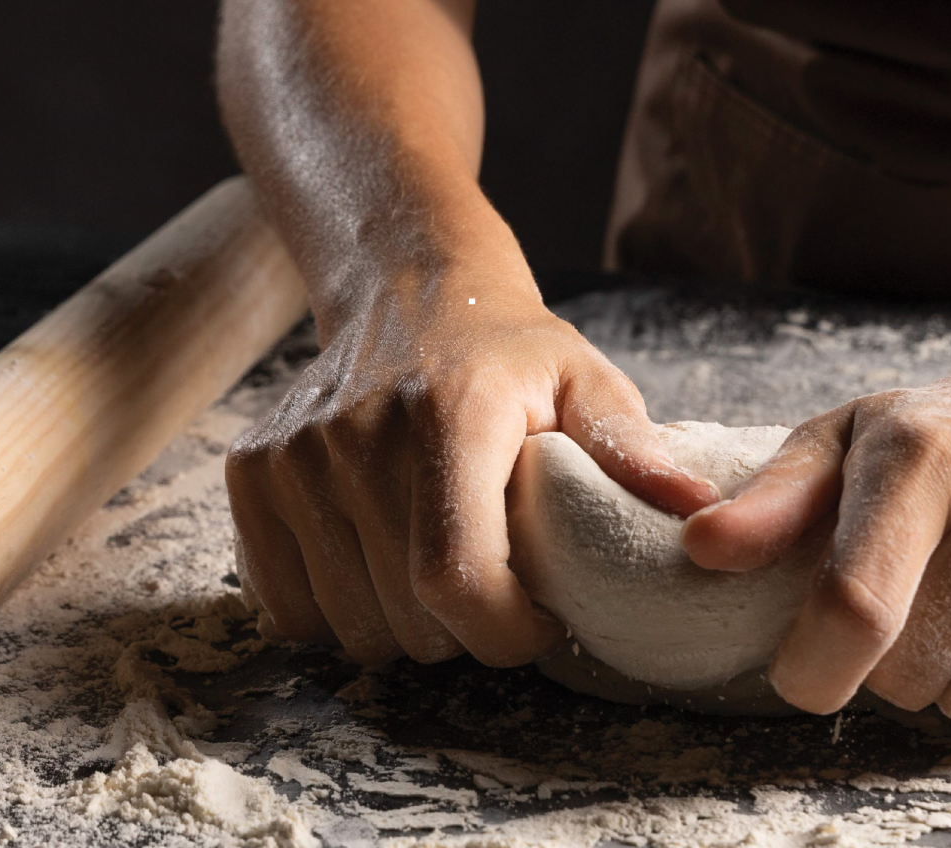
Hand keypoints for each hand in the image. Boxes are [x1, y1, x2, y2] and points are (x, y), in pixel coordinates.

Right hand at [227, 260, 719, 667]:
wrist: (407, 288)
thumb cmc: (513, 354)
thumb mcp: (588, 384)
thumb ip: (634, 451)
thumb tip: (699, 511)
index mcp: (450, 417)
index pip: (455, 579)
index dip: (504, 632)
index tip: (540, 621)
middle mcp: (356, 436)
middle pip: (405, 617)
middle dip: (466, 630)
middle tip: (499, 582)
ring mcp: (293, 458)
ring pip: (348, 626)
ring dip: (403, 626)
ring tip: (443, 567)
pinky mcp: (251, 476)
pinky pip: (286, 607)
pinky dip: (338, 612)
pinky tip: (381, 565)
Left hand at [682, 360, 950, 734]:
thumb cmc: (945, 438)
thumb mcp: (844, 442)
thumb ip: (769, 501)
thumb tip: (701, 546)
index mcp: (925, 452)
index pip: (857, 605)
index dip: (814, 668)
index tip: (805, 671)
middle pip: (913, 674)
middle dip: (886, 670)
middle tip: (907, 613)